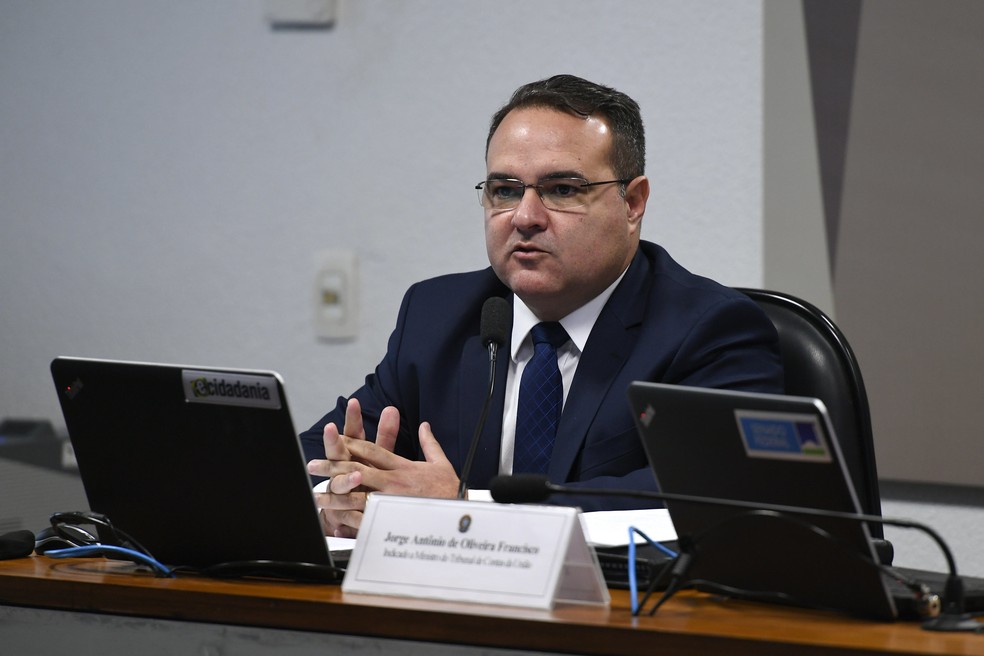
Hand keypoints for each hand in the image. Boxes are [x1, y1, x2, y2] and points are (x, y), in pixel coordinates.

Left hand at [307, 400, 459, 537]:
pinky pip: (366, 519)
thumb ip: (430, 443)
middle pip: (357, 470)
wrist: (459, 517)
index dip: (351, 443)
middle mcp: (394, 482)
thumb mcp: (441, 462)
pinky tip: (334, 519)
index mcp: (403, 467)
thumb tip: (425, 426)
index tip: (334, 438)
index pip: (372, 451)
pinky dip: (348, 519)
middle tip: (312, 465)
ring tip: (317, 495)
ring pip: (356, 496)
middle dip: (333, 467)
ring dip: (335, 495)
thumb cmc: (451, 491)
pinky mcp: (391, 520)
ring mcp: (391, 501)